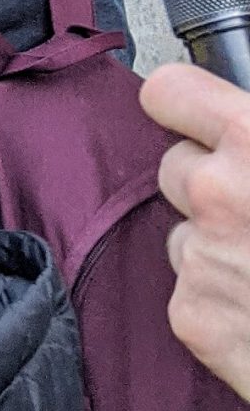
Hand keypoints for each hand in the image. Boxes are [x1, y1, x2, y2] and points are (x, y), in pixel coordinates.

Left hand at [143, 62, 249, 396]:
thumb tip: (249, 121)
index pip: (168, 94)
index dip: (186, 108)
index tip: (199, 120)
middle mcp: (218, 194)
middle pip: (177, 169)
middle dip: (215, 184)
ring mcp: (201, 257)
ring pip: (185, 232)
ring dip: (219, 244)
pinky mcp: (194, 317)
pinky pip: (192, 290)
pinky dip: (223, 298)